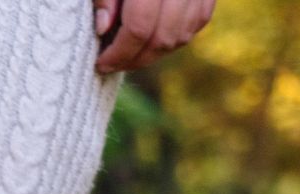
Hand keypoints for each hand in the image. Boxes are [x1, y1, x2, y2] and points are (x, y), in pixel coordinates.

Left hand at [94, 0, 214, 73]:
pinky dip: (175, 37)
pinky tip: (154, 40)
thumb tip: (103, 30)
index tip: (101, 64)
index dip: (118, 53)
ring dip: (154, 53)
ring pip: (181, 36)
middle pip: (162, 38)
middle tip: (113, 65)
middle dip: (135, 60)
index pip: (139, 28)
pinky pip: (197, 23)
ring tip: (130, 54)